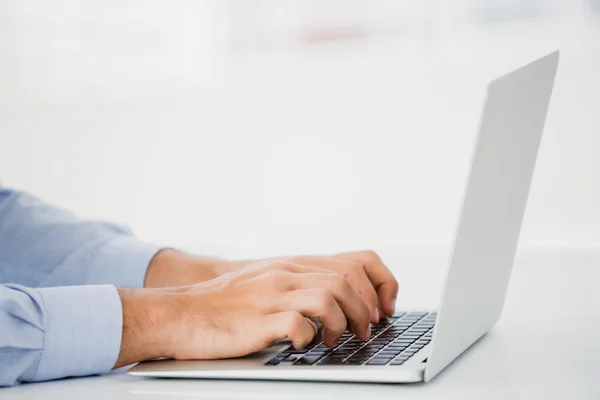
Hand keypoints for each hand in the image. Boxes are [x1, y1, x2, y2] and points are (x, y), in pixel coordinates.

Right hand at [115, 260, 370, 367]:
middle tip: (364, 330)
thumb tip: (344, 299)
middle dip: (366, 309)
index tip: (383, 308)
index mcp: (294, 264)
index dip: (380, 284)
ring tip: (335, 339)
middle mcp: (287, 274)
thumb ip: (303, 282)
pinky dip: (310, 337)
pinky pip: (298, 324)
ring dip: (343, 322)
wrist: (182, 312)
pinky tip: (303, 344)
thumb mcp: (269, 281)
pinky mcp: (258, 319)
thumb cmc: (226, 302)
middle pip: (347, 280)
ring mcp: (272, 294)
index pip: (356, 261)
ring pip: (329, 296)